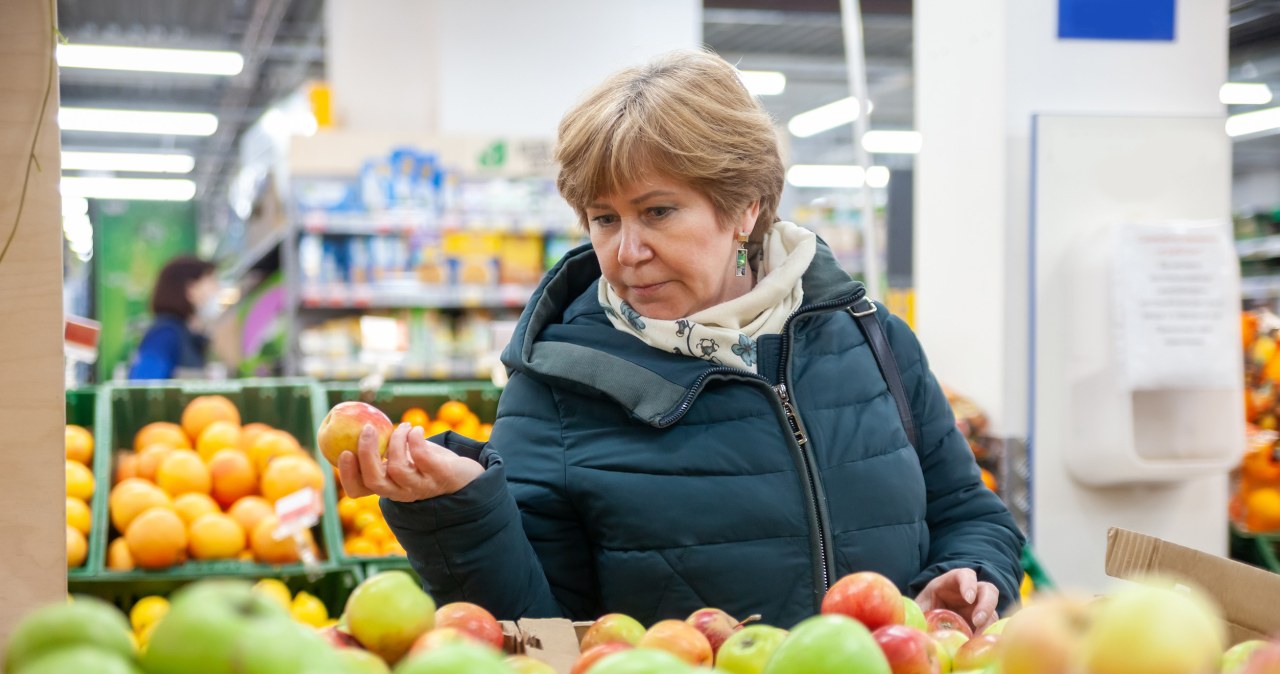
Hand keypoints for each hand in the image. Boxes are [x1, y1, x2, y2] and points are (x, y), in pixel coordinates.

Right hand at [338, 422, 483, 502]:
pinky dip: (416, 440)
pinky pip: (423, 458)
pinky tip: (417, 430)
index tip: (342, 452)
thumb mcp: (402, 457)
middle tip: (367, 429)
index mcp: (388, 487)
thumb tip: (358, 423)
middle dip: (367, 454)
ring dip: (397, 441)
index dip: (347, 475)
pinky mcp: (441, 476)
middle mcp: (402, 492)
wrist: (466, 475)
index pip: (359, 490)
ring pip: (398, 468)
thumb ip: (383, 448)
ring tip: (404, 427)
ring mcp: (422, 486)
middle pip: (375, 481)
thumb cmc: (427, 462)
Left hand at [915, 568, 999, 632]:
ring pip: (992, 612)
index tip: (969, 598)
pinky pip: (991, 629)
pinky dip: (987, 637)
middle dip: (986, 605)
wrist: (927, 620)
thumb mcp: (920, 608)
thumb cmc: (923, 608)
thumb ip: (920, 614)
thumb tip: (919, 629)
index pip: (965, 575)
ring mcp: (979, 609)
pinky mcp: (983, 624)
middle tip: (977, 621)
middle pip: (988, 590)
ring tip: (976, 639)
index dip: (969, 584)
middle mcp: (970, 593)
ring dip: (988, 625)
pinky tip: (978, 646)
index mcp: (952, 582)